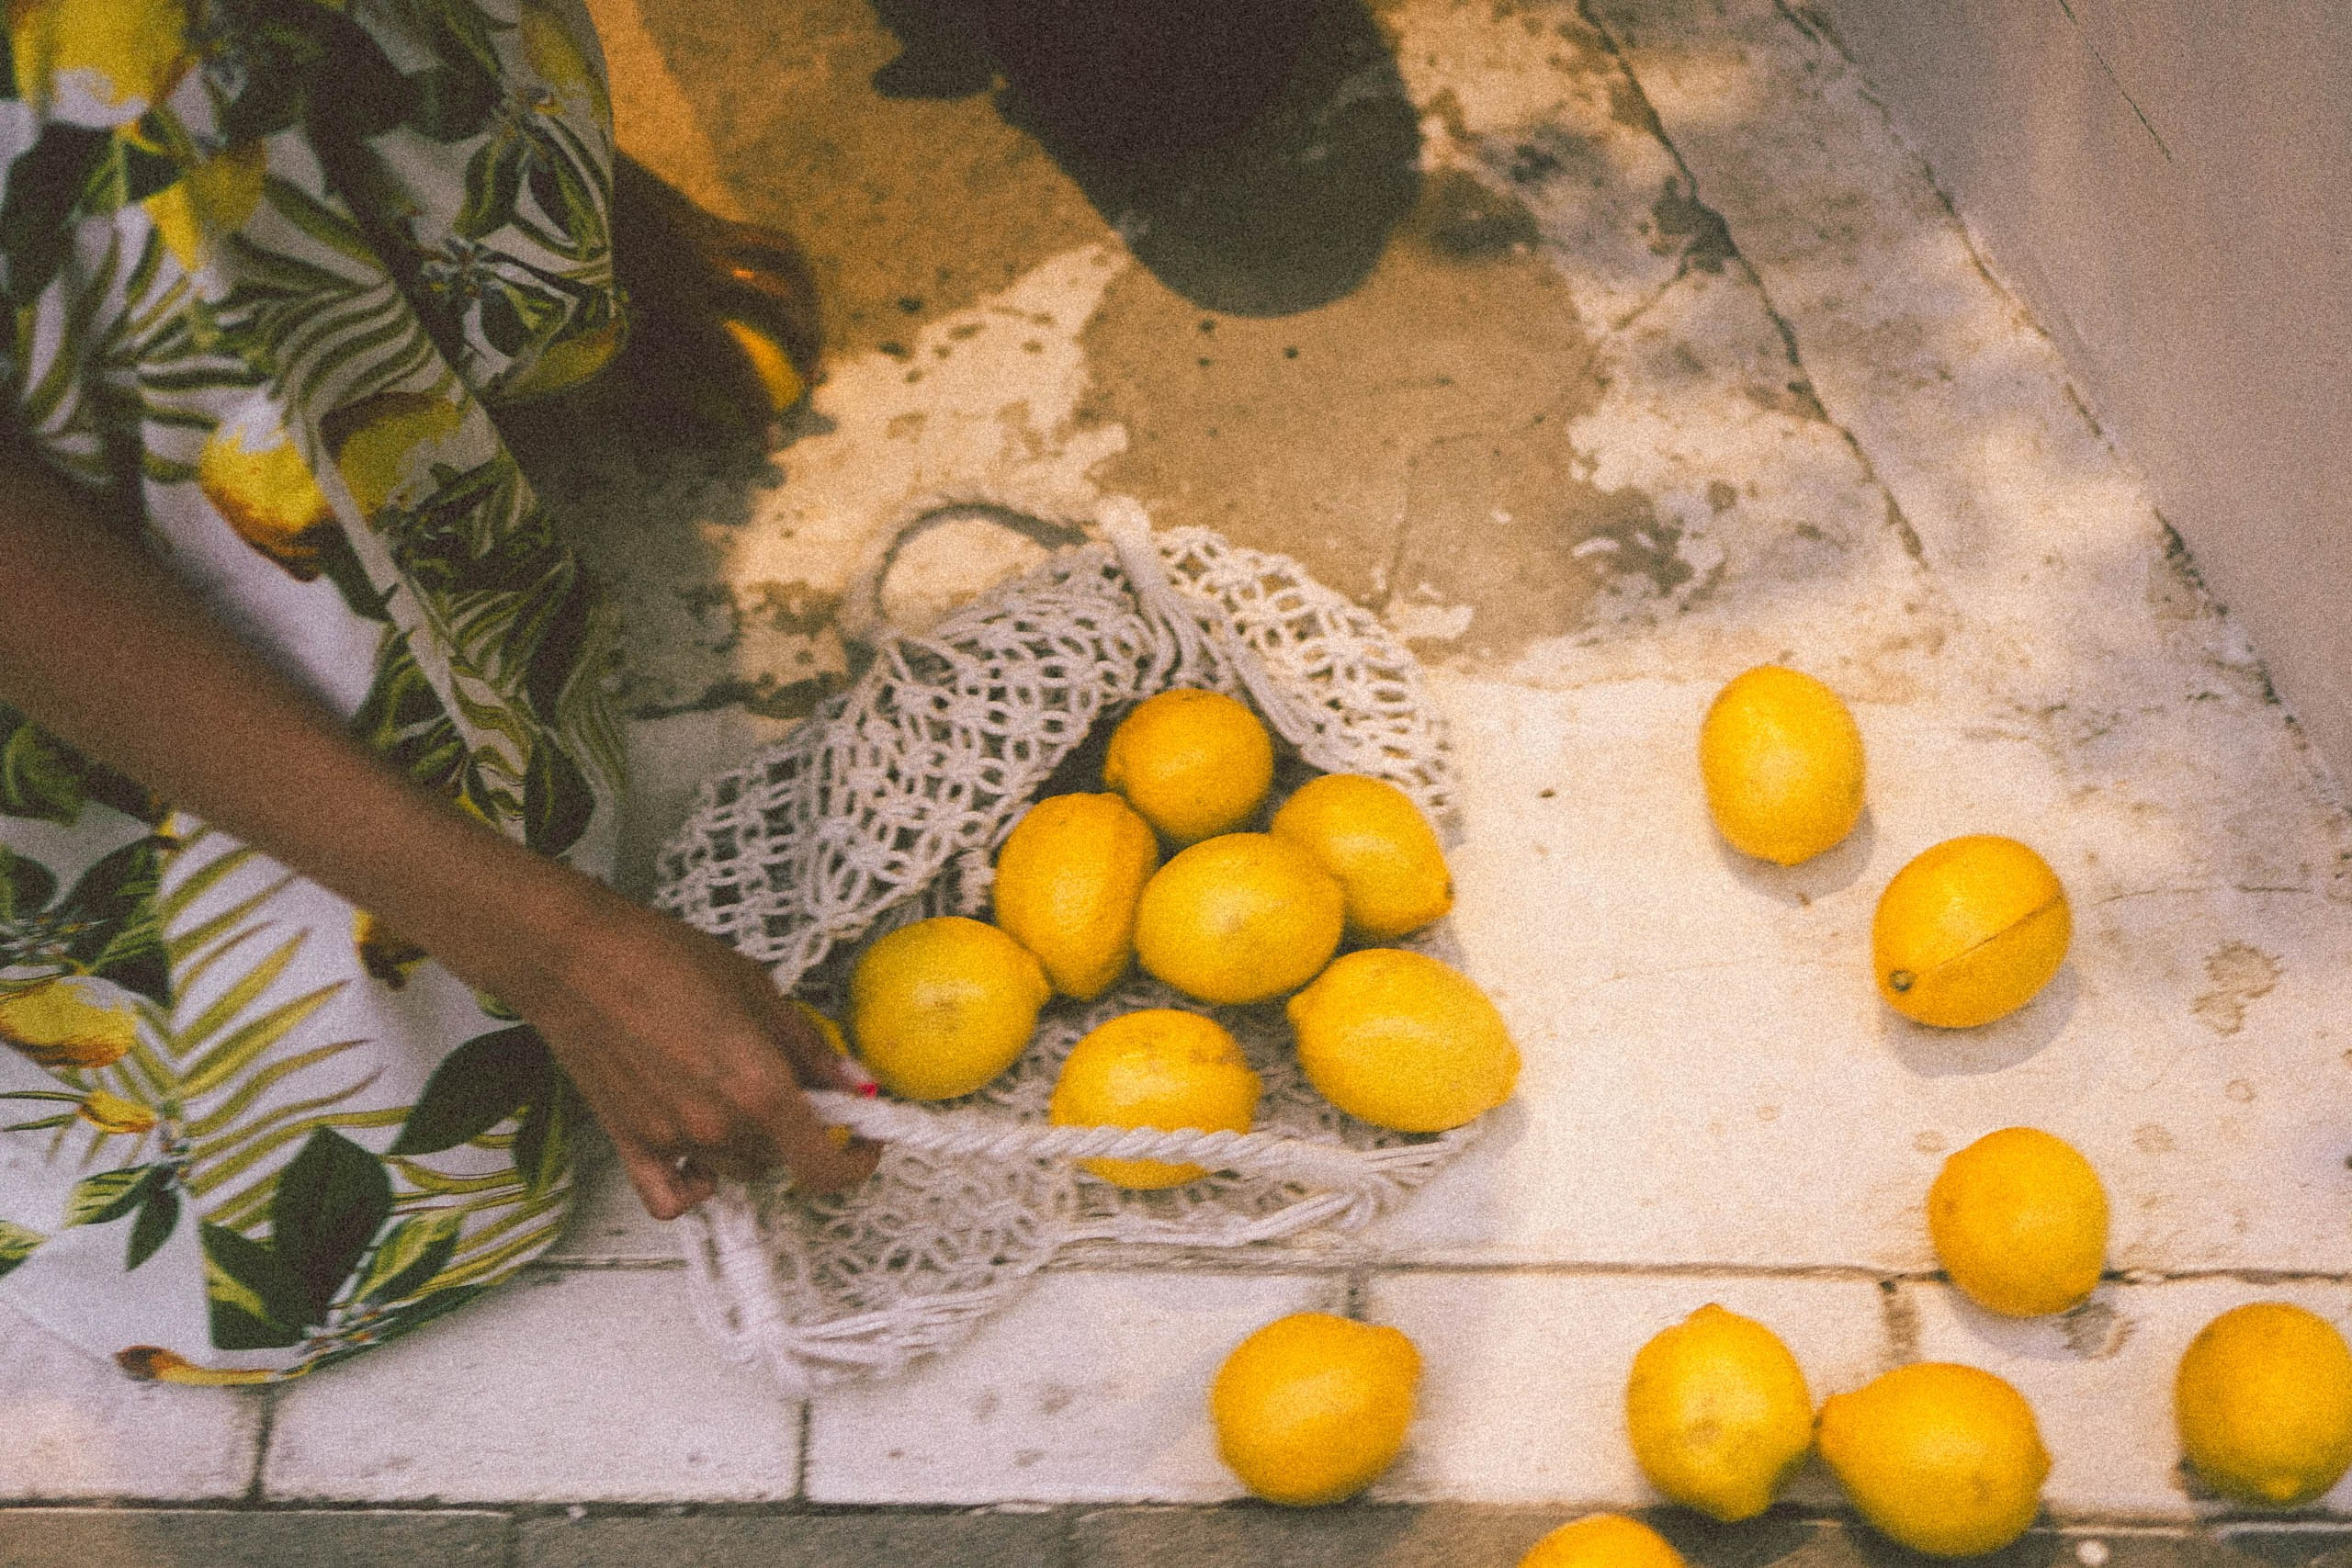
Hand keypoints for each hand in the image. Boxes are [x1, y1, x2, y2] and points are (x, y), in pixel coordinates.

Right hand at [515, 881, 881, 1218]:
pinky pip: (671, 1199)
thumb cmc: (664, 959)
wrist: (578, 958)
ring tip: (732, 1089)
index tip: (864, 1142)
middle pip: (783, 1157)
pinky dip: (693, 1186)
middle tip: (787, 1082)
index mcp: (761, 1088)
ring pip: (737, 1169)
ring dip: (751, 1143)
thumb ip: (811, 1048)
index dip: (856, 1162)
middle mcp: (719, 1127)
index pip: (825, 1166)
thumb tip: (853, 1082)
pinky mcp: (629, 1144)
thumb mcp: (760, 991)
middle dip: (798, 1126)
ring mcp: (672, 1141)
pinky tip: (698, 1152)